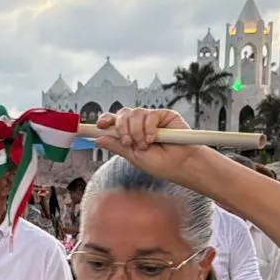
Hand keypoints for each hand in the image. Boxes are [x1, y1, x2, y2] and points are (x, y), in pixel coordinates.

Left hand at [90, 107, 204, 182]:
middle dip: (122, 128)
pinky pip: (150, 115)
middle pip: (122, 115)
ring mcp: (150, 118)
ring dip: (137, 131)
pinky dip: (149, 128)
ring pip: (135, 114)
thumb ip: (117, 146)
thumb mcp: (134, 156)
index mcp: (129, 134)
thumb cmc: (160, 163)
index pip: (113, 122)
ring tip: (145, 145)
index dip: (105, 120)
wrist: (180, 165)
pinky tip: (154, 139)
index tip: (99, 125)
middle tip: (128, 142)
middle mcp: (138, 124)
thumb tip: (98, 139)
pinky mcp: (163, 115)